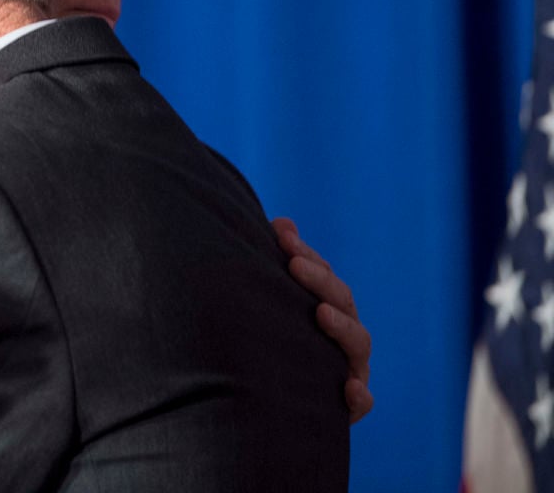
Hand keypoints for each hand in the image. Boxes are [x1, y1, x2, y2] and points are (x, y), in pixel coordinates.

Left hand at [272, 216, 372, 422]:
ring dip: (341, 327)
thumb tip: (282, 222)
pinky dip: (360, 396)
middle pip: (341, 303)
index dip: (307, 255)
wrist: (267, 406)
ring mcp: (349, 369)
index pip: (323, 277)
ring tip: (321, 313)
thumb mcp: (273, 305)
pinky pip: (361, 403)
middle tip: (295, 264)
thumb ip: (284, 265)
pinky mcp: (347, 406)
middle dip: (320, 281)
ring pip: (357, 344)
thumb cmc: (272, 346)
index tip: (282, 235)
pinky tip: (350, 388)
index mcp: (327, 308)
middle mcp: (342, 336)